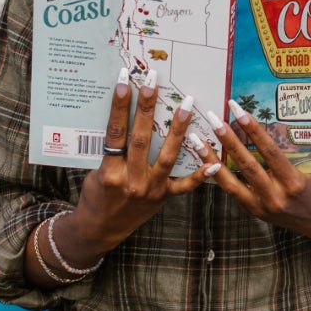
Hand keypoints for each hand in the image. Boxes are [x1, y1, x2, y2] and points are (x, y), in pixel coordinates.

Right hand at [58, 75, 212, 265]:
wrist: (100, 229)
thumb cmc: (95, 196)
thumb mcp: (94, 172)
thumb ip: (110, 150)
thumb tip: (123, 117)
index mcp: (110, 172)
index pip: (116, 132)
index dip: (120, 106)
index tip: (125, 81)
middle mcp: (132, 180)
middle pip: (141, 138)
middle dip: (148, 107)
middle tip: (154, 81)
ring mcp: (151, 190)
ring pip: (168, 155)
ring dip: (178, 129)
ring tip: (186, 105)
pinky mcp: (164, 197)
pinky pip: (184, 185)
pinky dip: (200, 175)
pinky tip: (215, 162)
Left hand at [196, 99, 310, 253]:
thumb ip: (300, 148)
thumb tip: (284, 118)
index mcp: (294, 183)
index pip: (270, 152)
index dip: (254, 131)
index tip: (239, 112)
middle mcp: (275, 196)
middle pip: (247, 164)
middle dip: (228, 140)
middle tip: (213, 119)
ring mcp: (261, 206)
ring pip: (231, 181)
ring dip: (211, 159)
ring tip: (196, 140)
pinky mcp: (252, 210)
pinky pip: (231, 190)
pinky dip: (217, 174)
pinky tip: (204, 159)